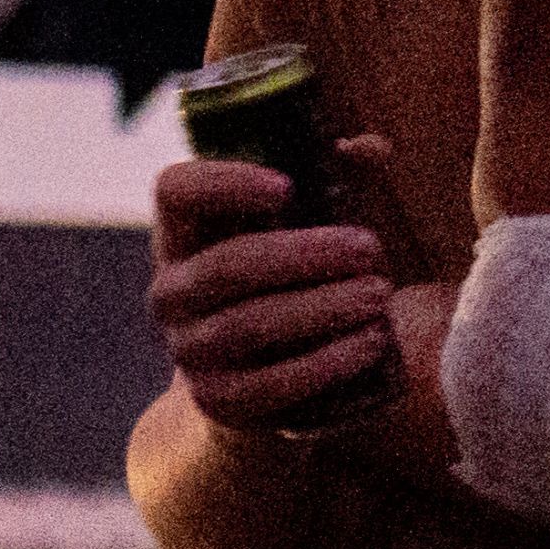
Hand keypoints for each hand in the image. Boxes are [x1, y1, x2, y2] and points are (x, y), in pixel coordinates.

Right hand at [148, 142, 402, 435]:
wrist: (260, 382)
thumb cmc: (288, 283)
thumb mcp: (298, 230)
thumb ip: (333, 181)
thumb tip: (368, 148)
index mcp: (182, 234)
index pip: (174, 190)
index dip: (223, 183)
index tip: (287, 186)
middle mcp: (170, 292)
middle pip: (227, 266)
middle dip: (305, 256)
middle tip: (371, 249)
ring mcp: (188, 351)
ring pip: (248, 326)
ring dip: (321, 309)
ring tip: (379, 296)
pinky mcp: (217, 401)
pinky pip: (267, 385)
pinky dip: (324, 363)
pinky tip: (370, 343)